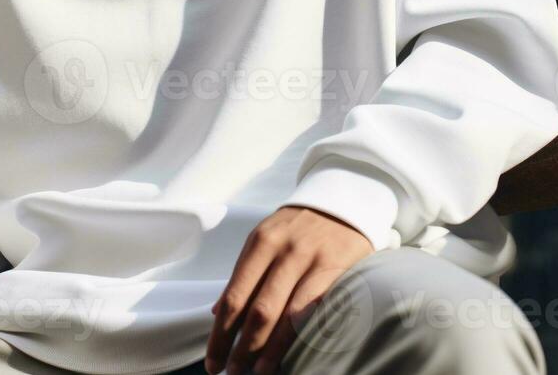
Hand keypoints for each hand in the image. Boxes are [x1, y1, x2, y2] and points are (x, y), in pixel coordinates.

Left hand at [205, 206, 374, 374]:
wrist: (344, 200)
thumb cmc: (298, 227)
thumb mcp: (266, 238)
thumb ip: (244, 274)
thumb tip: (216, 312)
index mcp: (260, 243)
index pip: (233, 297)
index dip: (220, 333)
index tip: (213, 360)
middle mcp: (283, 250)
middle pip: (257, 310)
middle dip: (241, 347)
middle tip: (232, 372)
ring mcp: (311, 261)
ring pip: (286, 315)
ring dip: (269, 349)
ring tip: (257, 372)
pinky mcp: (336, 271)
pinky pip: (315, 310)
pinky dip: (300, 336)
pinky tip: (290, 355)